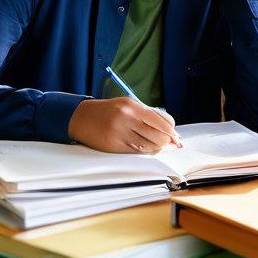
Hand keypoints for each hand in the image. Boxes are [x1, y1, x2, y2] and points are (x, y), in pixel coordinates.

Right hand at [67, 98, 181, 153]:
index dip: (172, 131)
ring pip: (151, 146)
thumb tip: (169, 130)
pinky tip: (146, 148)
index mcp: (133, 106)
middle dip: (168, 142)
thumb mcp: (127, 105)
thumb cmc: (108, 111)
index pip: (162, 121)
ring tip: (158, 146)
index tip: (176, 136)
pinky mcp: (115, 145)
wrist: (82, 117)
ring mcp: (121, 132)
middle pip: (159, 135)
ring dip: (158, 148)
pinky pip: (139, 151)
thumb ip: (147, 115)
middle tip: (172, 144)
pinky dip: (146, 151)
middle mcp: (127, 118)